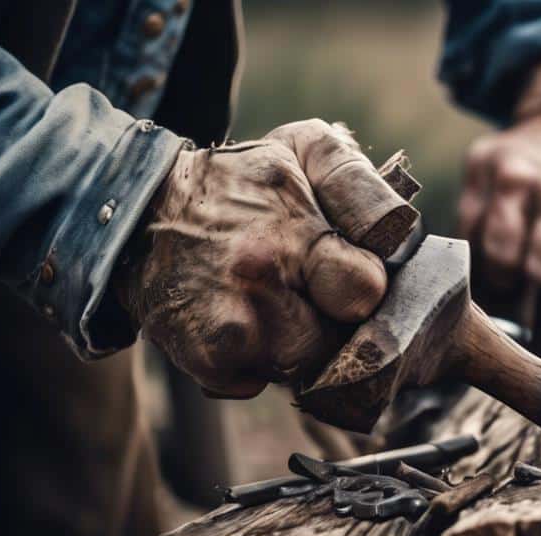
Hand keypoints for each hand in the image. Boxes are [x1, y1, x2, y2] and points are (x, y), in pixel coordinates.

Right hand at [116, 120, 415, 397]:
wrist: (141, 214)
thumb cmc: (238, 182)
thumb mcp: (302, 148)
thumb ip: (357, 182)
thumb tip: (400, 233)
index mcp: (288, 232)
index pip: (366, 292)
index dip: (367, 286)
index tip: (351, 273)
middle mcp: (256, 287)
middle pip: (345, 342)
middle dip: (340, 320)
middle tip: (315, 288)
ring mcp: (231, 334)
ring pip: (311, 367)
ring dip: (305, 342)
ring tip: (279, 300)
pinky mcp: (210, 366)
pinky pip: (269, 382)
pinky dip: (265, 361)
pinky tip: (247, 320)